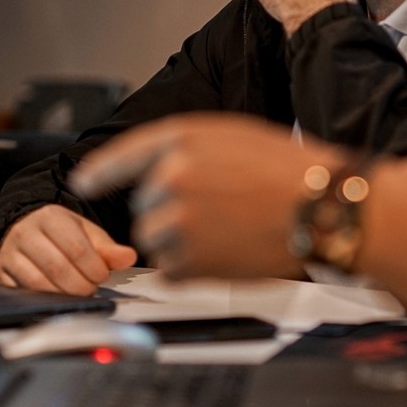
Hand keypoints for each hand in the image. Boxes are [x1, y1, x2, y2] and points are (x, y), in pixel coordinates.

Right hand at [0, 204, 136, 295]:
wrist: (22, 227)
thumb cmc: (59, 232)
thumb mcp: (85, 233)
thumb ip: (107, 248)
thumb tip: (129, 257)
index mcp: (50, 217)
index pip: (76, 248)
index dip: (94, 268)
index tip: (102, 275)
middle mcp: (26, 233)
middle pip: (57, 267)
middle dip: (81, 285)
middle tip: (91, 288)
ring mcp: (10, 253)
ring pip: (38, 282)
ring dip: (63, 294)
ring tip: (77, 293)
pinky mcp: (1, 272)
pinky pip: (22, 292)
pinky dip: (43, 299)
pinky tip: (57, 297)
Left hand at [71, 114, 339, 277]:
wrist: (322, 207)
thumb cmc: (291, 171)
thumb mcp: (235, 136)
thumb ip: (190, 151)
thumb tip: (160, 171)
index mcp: (183, 138)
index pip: (125, 154)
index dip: (101, 171)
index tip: (84, 183)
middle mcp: (171, 175)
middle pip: (144, 204)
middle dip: (171, 211)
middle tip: (221, 212)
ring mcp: (177, 218)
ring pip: (154, 239)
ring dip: (180, 242)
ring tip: (228, 232)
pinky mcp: (188, 259)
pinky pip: (169, 270)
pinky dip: (190, 269)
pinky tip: (226, 253)